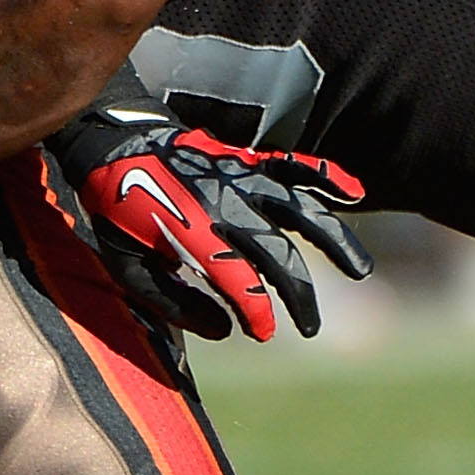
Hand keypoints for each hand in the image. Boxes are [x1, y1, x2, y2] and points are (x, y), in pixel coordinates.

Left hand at [49, 75, 371, 341]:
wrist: (114, 142)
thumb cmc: (117, 210)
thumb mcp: (126, 265)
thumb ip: (171, 302)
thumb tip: (223, 330)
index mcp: (191, 232)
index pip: (238, 280)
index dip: (258, 312)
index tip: (265, 333)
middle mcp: (224, 204)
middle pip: (278, 253)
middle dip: (299, 295)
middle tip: (310, 327)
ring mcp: (241, 178)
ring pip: (301, 209)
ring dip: (335, 240)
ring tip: (360, 270)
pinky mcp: (247, 161)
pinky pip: (294, 167)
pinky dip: (326, 177)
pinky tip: (355, 194)